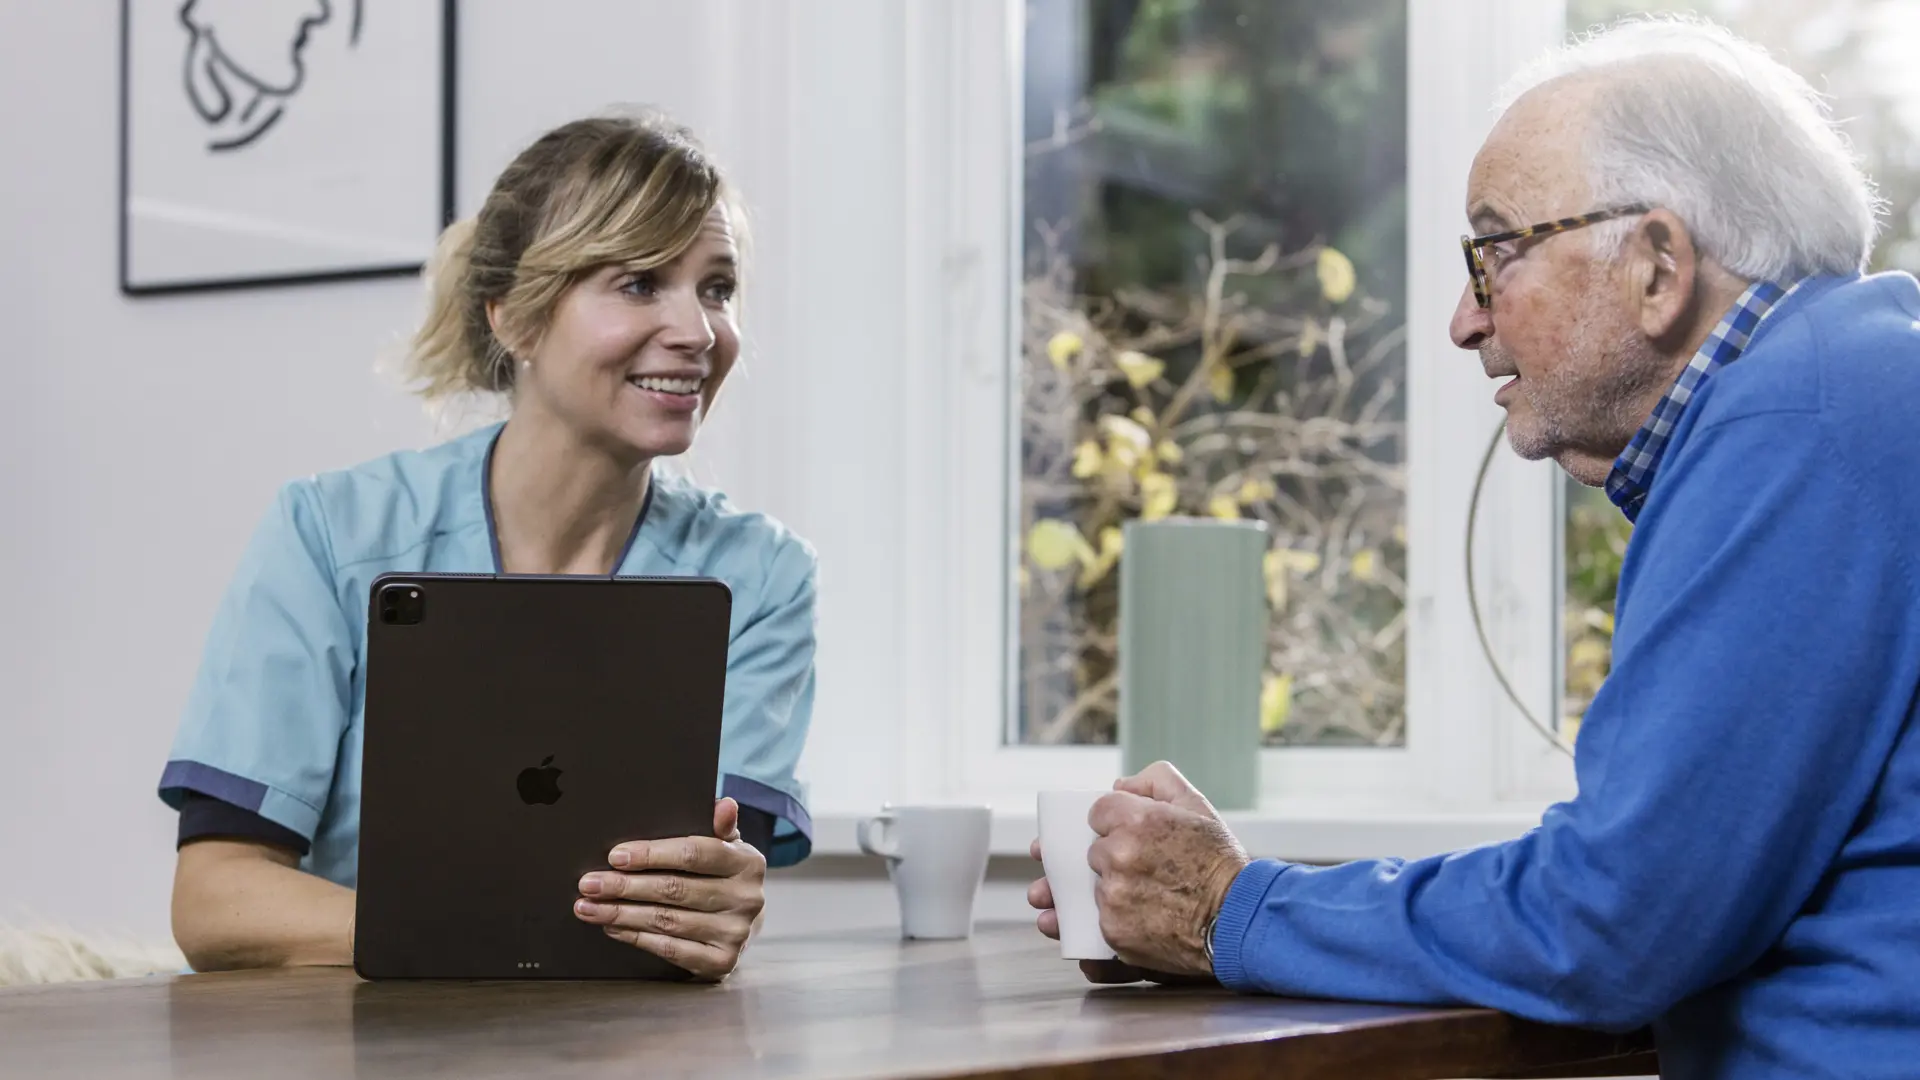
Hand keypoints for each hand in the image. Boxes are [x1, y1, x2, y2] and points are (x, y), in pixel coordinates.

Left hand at [572, 797, 766, 980]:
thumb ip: (718, 826)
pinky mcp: (722, 962)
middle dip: (625, 886)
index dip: (652, 854)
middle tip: (589, 884)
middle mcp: (747, 898)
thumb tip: (723, 805)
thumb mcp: (725, 846)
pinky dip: (637, 937)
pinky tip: (613, 928)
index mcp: (747, 862)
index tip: (615, 856)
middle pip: (675, 889)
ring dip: (622, 914)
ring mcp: (735, 933)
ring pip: (667, 921)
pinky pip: (671, 950)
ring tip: (590, 907)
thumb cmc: (722, 876)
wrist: (742, 923)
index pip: (694, 854)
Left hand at [1026, 761, 1248, 983]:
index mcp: (1137, 819)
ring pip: (1096, 886)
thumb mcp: (1198, 807)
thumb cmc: (1222, 865)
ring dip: (1113, 889)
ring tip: (1147, 895)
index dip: (1117, 823)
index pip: (1098, 812)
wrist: (1241, 921)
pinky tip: (1143, 918)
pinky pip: (1100, 918)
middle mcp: (1119, 855)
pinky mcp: (1113, 931)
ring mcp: (1113, 895)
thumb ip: (1156, 781)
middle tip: (1147, 868)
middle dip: (1114, 857)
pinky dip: (1116, 919)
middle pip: (1095, 851)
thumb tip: (1120, 785)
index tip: (1134, 836)